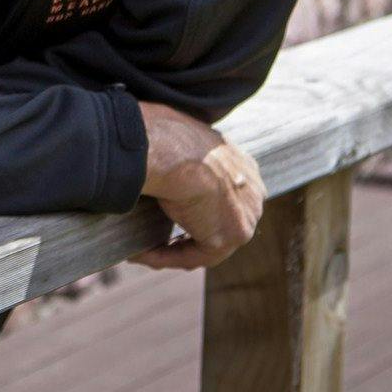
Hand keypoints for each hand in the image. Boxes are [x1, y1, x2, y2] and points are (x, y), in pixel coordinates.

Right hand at [134, 102, 264, 270]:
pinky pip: (195, 255)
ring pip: (207, 241)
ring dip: (173, 248)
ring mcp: (246, 216)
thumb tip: (149, 153)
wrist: (172, 149)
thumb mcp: (175, 138)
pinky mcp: (230, 237)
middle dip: (189, 231)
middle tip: (154, 235)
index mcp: (243, 166)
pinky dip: (166, 256)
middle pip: (219, 220)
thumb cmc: (164, 134)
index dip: (194, 206)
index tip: (166, 209)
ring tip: (141, 249)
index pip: (224, 194)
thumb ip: (178, 154)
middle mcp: (253, 192)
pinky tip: (139, 253)